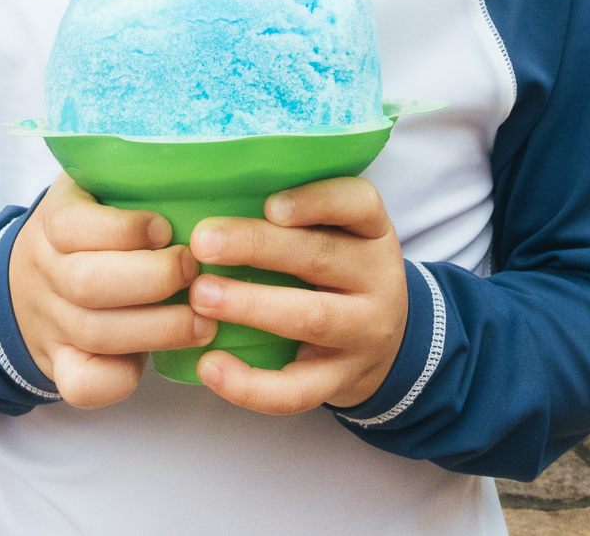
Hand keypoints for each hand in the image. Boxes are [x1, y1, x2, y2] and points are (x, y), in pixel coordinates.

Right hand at [9, 173, 215, 408]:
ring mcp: (53, 323)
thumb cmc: (90, 229)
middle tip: (195, 271)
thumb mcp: (95, 187)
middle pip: (88, 284)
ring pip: (96, 334)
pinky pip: (82, 384)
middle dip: (153, 280)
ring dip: (158, 329)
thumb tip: (200, 155)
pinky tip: (158, 362)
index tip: (165, 228)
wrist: (25, 286)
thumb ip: (133, 175)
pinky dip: (119, 380)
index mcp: (55, 221)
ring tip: (205, 320)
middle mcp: (47, 272)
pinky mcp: (63, 365)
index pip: (73, 226)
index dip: (124, 230)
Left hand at [188, 177, 407, 414]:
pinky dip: (251, 384)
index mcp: (371, 234)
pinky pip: (298, 390)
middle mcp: (376, 279)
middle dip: (258, 247)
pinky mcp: (341, 381)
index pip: (359, 204)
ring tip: (200, 297)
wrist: (389, 347)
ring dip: (251, 306)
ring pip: (310, 319)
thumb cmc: (340, 276)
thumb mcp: (339, 237)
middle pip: (321, 257)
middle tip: (203, 242)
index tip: (270, 204)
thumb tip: (209, 199)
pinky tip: (210, 366)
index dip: (317, 201)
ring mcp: (363, 333)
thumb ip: (295, 220)